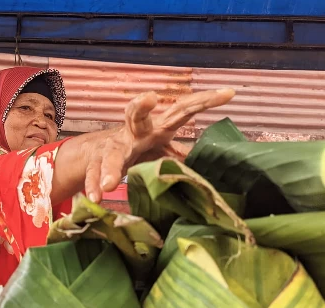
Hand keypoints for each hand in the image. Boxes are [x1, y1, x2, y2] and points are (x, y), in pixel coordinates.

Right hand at [84, 88, 235, 201]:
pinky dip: (95, 185)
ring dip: (112, 168)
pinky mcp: (96, 163)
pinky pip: (95, 174)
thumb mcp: (161, 150)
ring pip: (112, 154)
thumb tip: (208, 159)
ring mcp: (113, 148)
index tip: (228, 93)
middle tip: (150, 98)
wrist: (96, 153)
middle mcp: (134, 133)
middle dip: (141, 107)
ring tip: (111, 183)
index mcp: (156, 128)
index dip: (203, 102)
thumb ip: (180, 153)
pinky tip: (96, 196)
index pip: (181, 111)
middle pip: (137, 116)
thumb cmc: (137, 149)